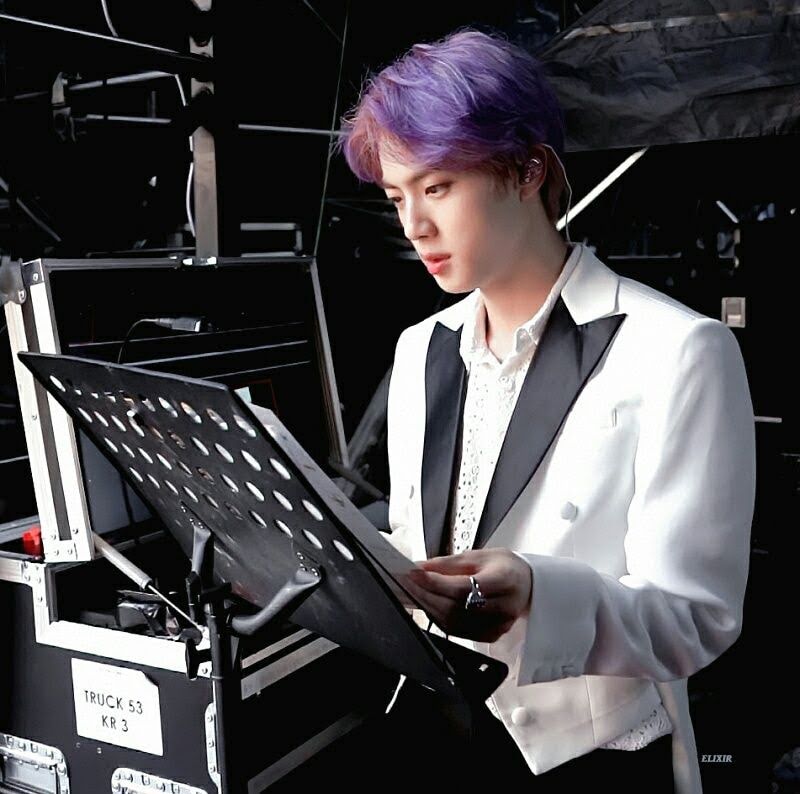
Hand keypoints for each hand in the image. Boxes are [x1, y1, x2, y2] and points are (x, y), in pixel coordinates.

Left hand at [404, 548, 532, 641]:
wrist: (527, 585)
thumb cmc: (506, 567)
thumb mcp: (479, 555)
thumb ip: (449, 563)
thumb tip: (422, 567)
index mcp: (505, 580)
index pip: (463, 587)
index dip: (435, 582)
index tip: (415, 573)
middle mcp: (504, 607)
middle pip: (455, 607)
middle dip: (426, 594)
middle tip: (408, 582)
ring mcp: (498, 625)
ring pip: (454, 623)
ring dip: (429, 608)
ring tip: (415, 592)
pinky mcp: (491, 635)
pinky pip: (458, 631)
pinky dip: (439, 618)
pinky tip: (430, 606)